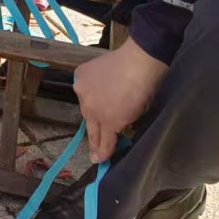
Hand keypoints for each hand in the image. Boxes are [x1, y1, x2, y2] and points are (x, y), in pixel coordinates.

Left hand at [74, 39, 168, 162]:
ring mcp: (93, 109)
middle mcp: (82, 92)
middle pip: (88, 114)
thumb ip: (104, 82)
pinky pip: (105, 140)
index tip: (98, 113)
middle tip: (95, 138)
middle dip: (94, 126)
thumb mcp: (106, 67)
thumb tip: (115, 97)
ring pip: (94, 130)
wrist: (138, 63)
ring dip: (96, 145)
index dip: (94, 107)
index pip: (86, 97)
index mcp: (81, 77)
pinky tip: (102, 159)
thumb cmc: (130, 60)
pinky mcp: (108, 122)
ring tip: (96, 156)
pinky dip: (104, 151)